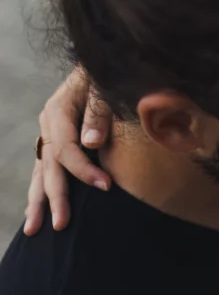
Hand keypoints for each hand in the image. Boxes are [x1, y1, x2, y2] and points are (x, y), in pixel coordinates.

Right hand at [25, 67, 113, 235]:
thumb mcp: (105, 87)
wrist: (103, 64)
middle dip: (56, 196)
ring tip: (34, 230)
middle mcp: (48, 123)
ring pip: (39, 171)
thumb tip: (91, 143)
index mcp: (58, 110)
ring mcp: (47, 132)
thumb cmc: (107, 75)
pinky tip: (36, 212)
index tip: (106, 186)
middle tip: (62, 225)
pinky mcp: (53, 140)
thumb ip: (99, 112)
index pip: (67, 149)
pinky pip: (42, 169)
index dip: (84, 169)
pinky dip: (40, 190)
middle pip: (49, 166)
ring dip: (38, 201)